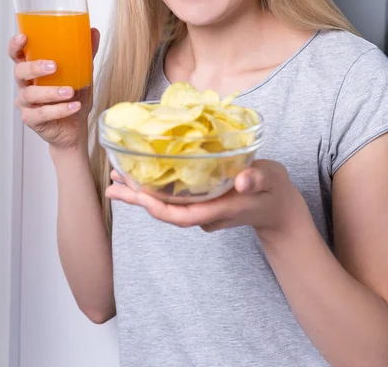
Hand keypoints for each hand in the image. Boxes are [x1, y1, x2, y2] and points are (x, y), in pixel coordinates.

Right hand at [9, 28, 99, 149]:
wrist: (76, 128)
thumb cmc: (73, 97)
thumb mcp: (82, 73)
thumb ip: (85, 54)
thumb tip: (93, 31)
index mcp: (33, 70)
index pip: (17, 55)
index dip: (16, 46)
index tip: (24, 37)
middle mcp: (26, 85)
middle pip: (20, 72)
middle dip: (35, 67)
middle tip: (54, 66)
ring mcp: (27, 103)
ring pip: (30, 94)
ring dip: (51, 92)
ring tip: (70, 91)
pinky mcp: (32, 120)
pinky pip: (41, 114)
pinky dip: (60, 109)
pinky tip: (74, 106)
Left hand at [105, 159, 309, 238]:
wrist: (279, 208)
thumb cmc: (275, 191)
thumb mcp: (271, 180)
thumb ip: (258, 179)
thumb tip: (242, 181)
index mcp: (218, 209)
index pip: (182, 215)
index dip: (159, 207)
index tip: (137, 196)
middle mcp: (205, 213)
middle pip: (166, 212)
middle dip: (138, 200)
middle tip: (111, 186)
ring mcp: (202, 209)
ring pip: (167, 205)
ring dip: (142, 193)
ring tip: (117, 179)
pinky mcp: (201, 203)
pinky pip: (174, 199)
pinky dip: (156, 188)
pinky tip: (143, 175)